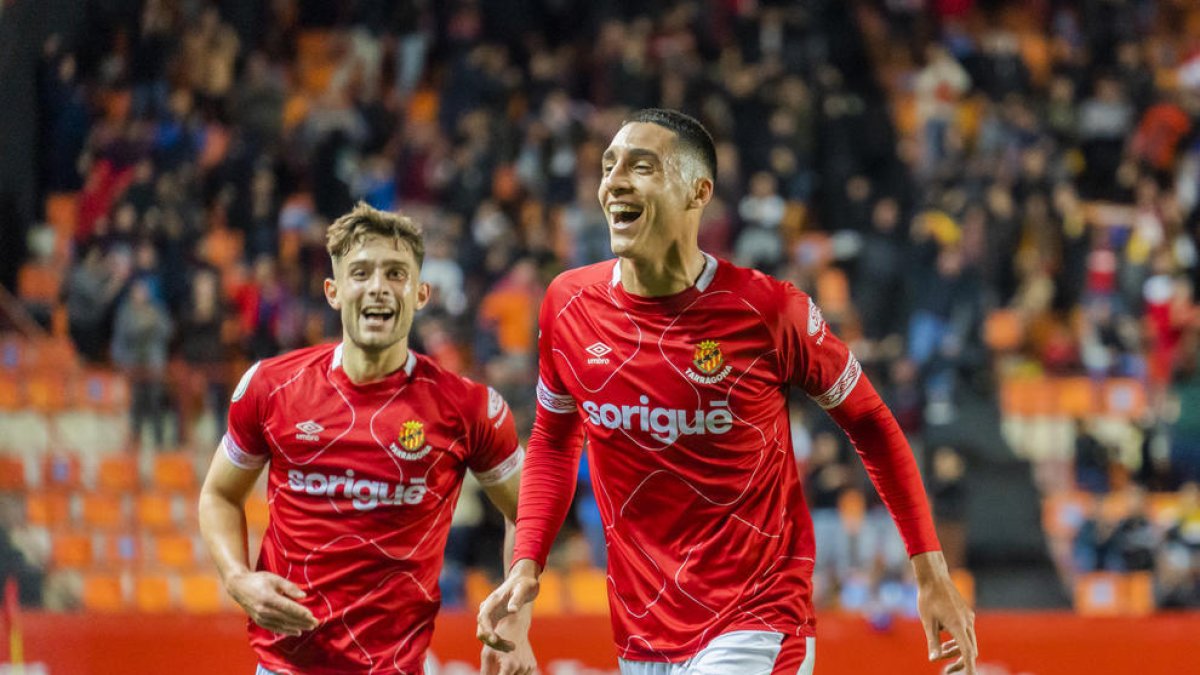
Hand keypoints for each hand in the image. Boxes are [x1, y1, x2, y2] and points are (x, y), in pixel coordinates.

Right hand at [226, 570, 318, 636]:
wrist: (238, 587)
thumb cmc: (259, 580)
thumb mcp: (275, 579)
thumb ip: (290, 587)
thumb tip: (304, 596)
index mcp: (268, 598)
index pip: (288, 608)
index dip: (301, 613)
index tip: (312, 616)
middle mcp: (264, 610)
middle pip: (287, 618)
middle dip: (302, 622)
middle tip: (315, 623)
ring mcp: (260, 617)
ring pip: (282, 625)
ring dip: (297, 627)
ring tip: (309, 627)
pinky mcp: (259, 621)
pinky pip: (275, 628)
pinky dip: (286, 631)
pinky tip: (296, 631)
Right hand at [477, 559, 540, 651]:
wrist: (523, 579)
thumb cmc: (525, 583)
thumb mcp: (525, 589)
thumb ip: (518, 599)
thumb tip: (511, 610)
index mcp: (493, 600)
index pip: (483, 617)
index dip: (486, 629)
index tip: (494, 640)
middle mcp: (487, 608)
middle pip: (482, 629)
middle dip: (494, 641)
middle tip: (511, 647)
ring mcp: (489, 613)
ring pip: (485, 634)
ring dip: (496, 643)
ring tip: (513, 647)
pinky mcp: (493, 618)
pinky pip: (491, 633)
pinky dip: (498, 641)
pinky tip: (510, 645)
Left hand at [480, 634, 535, 674]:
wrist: (515, 626)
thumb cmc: (497, 640)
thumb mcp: (487, 655)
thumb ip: (485, 672)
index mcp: (510, 665)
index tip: (492, 672)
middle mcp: (521, 667)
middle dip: (501, 674)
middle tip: (497, 667)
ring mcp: (528, 667)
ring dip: (508, 674)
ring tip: (503, 665)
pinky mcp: (532, 666)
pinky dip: (516, 673)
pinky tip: (511, 663)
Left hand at [912, 551, 975, 674]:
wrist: (934, 578)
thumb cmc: (928, 599)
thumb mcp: (927, 622)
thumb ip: (933, 642)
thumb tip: (934, 660)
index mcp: (958, 626)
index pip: (967, 653)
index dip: (969, 667)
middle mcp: (967, 623)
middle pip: (970, 650)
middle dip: (959, 662)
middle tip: (946, 670)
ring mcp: (969, 618)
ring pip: (969, 642)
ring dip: (957, 651)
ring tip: (941, 652)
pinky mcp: (967, 614)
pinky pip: (967, 633)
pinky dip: (958, 641)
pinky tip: (945, 640)